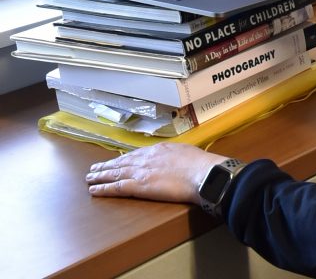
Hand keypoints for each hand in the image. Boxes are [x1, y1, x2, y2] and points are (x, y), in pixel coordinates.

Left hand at [86, 143, 230, 203]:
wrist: (201, 173)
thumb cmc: (198, 164)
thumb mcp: (184, 152)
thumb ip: (173, 154)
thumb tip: (173, 157)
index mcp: (157, 150)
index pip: (135, 154)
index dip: (122, 159)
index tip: (114, 161)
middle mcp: (145, 158)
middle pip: (121, 162)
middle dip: (106, 166)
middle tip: (93, 168)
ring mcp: (141, 171)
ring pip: (115, 173)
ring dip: (100, 175)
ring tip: (90, 177)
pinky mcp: (139, 186)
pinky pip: (117, 188)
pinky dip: (103, 188)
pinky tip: (94, 190)